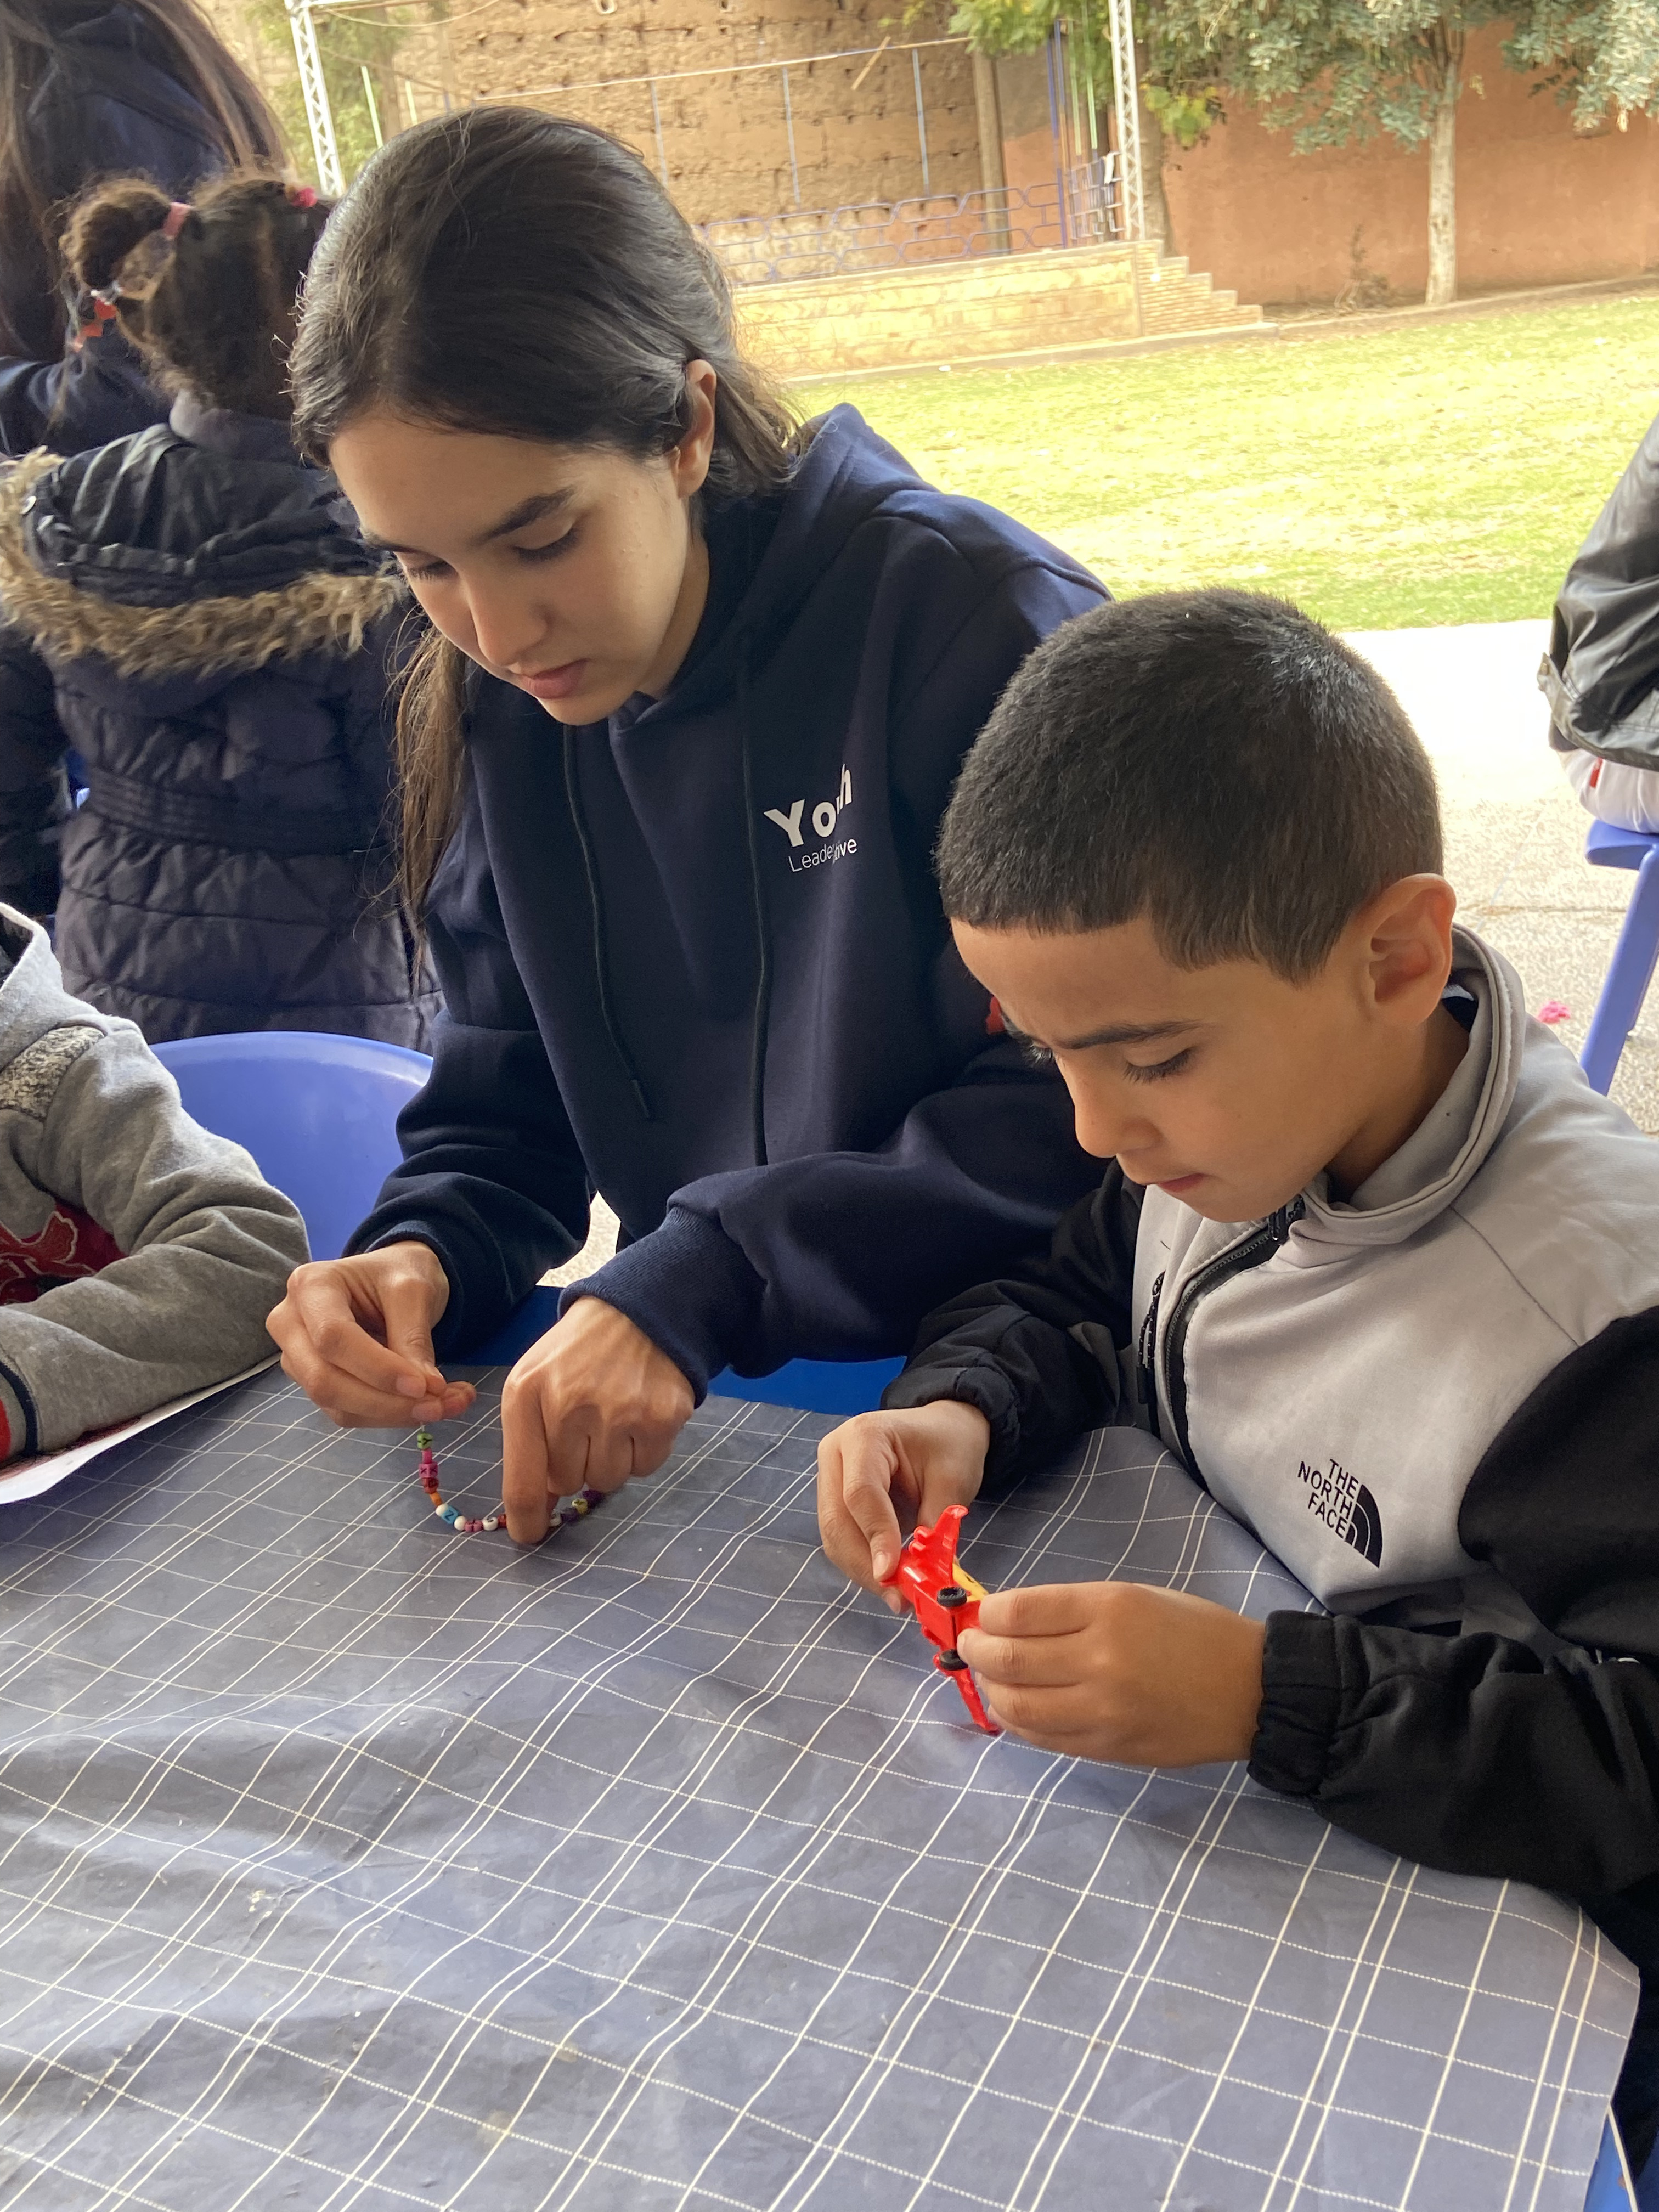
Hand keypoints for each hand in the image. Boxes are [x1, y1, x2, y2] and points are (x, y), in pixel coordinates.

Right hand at [268, 1241, 475, 1427]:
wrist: (392, 1280)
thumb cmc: (398, 1274)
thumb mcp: (414, 1289)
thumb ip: (414, 1337)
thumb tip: (426, 1391)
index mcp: (311, 1286)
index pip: (333, 1337)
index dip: (377, 1368)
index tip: (424, 1386)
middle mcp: (291, 1324)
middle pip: (324, 1380)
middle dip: (386, 1401)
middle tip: (442, 1404)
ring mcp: (299, 1358)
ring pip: (337, 1405)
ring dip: (395, 1414)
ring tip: (450, 1403)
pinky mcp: (316, 1384)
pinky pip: (349, 1413)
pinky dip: (391, 1415)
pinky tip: (430, 1405)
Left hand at [500, 1297, 693, 1543]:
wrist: (638, 1310)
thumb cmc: (577, 1353)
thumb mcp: (535, 1382)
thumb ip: (529, 1440)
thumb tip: (541, 1505)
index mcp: (527, 1393)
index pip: (523, 1481)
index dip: (527, 1519)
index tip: (530, 1535)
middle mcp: (570, 1404)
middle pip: (568, 1483)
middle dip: (574, 1464)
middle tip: (586, 1426)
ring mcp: (619, 1412)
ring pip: (607, 1480)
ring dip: (610, 1459)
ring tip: (613, 1417)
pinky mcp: (662, 1417)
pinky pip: (646, 1468)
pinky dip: (643, 1451)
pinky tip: (639, 1415)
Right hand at [817, 1401, 990, 1602]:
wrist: (942, 1430)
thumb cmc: (950, 1446)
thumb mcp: (952, 1480)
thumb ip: (933, 1525)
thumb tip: (920, 1577)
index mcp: (864, 1435)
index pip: (860, 1493)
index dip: (875, 1537)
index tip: (893, 1575)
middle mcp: (835, 1453)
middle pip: (837, 1520)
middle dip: (866, 1565)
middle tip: (899, 1598)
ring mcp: (829, 1476)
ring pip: (834, 1537)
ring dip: (863, 1570)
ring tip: (899, 1595)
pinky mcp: (834, 1499)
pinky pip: (841, 1539)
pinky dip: (863, 1564)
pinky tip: (890, 1580)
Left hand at [958, 1582, 1266, 1767]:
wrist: (1251, 1691)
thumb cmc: (1193, 1632)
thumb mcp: (1134, 1597)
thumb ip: (1071, 1610)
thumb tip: (1007, 1621)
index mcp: (1109, 1609)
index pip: (1020, 1612)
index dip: (987, 1614)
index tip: (982, 1614)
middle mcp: (1101, 1659)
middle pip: (1009, 1660)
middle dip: (976, 1651)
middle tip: (971, 1645)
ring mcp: (1103, 1711)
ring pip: (1017, 1706)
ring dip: (991, 1690)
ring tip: (991, 1678)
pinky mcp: (1108, 1749)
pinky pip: (1043, 1739)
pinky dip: (1018, 1723)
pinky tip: (1016, 1708)